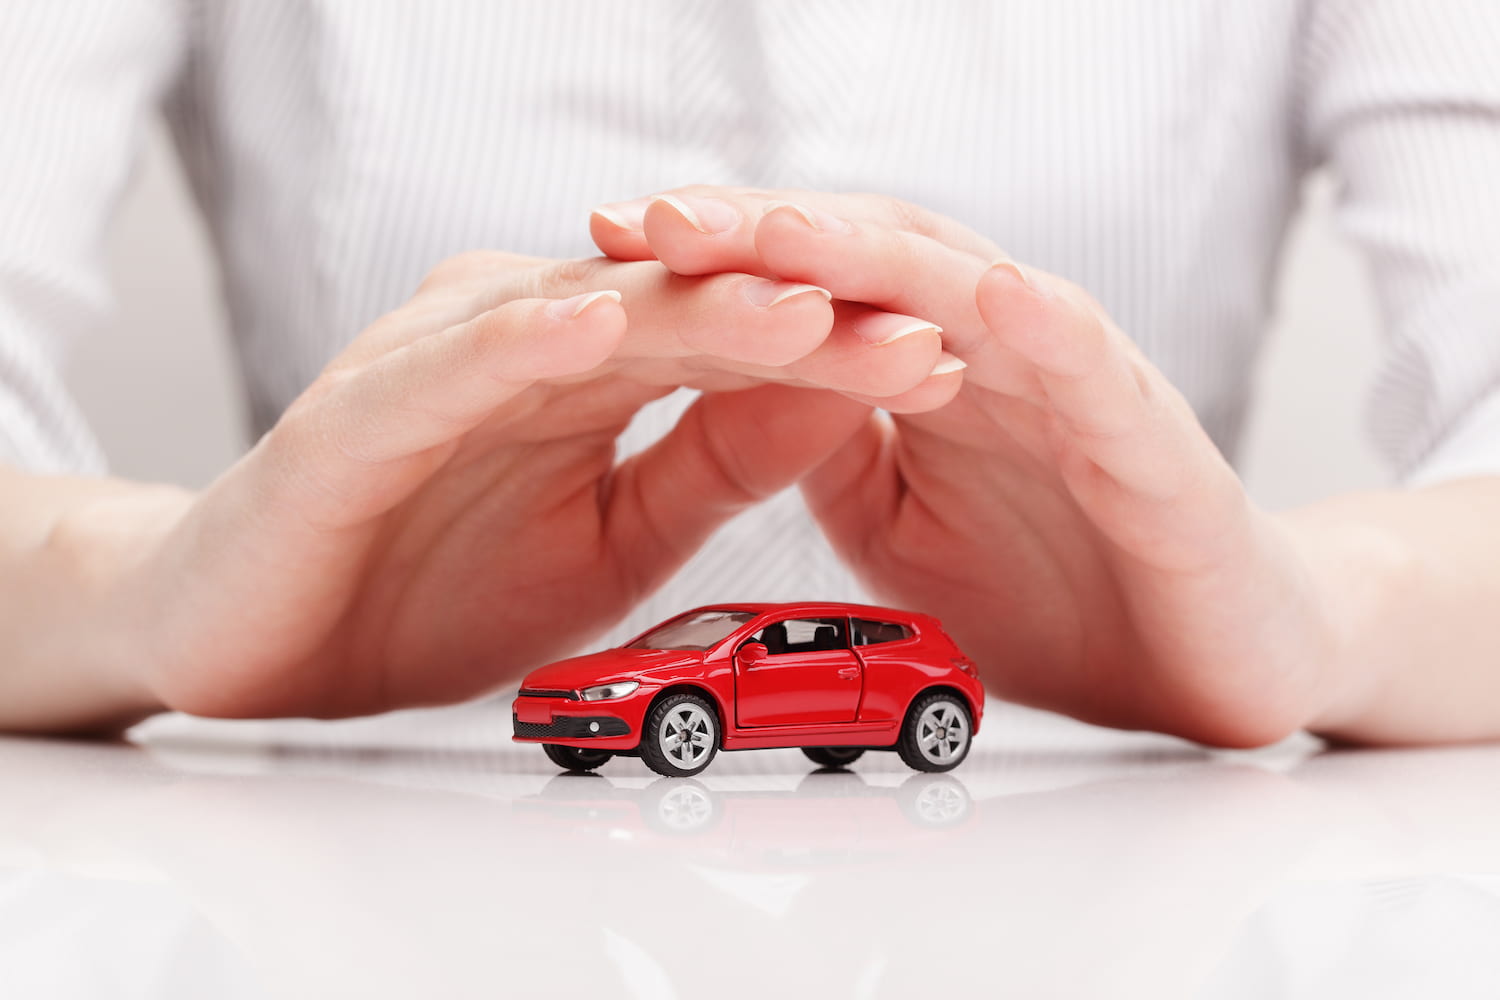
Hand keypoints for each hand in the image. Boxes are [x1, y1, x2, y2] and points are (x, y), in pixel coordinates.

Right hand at [68, 251, 962, 720]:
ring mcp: (436, 363)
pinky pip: (448, 370)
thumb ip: (713, 462)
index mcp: (585, 367)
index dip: (838, 347)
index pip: (730, 339)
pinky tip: (593, 329)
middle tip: (918, 317)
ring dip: (693, 309)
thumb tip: (834, 396)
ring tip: (803, 304)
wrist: (262, 643)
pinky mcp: (356, 413)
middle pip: (679, 309)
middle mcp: (518, 339)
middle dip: (802, 312)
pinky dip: (519, 344)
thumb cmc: (428, 585)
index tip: (944, 364)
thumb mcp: (618, 537)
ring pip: (582, 318)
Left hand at [591, 188, 1347, 745]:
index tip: (605, 243)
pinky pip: (1096, 376)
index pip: (815, 287)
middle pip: (873, 263)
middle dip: (762, 234)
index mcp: (933, 370)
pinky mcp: (1154, 446)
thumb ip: (823, 446)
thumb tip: (730, 386)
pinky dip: (1046, 332)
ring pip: (971, 294)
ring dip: (876, 258)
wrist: (1215, 661)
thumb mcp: (896, 522)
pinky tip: (991, 297)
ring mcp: (1077, 390)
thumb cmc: (1060, 584)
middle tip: (655, 215)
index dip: (714, 264)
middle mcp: (999, 355)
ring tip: (783, 231)